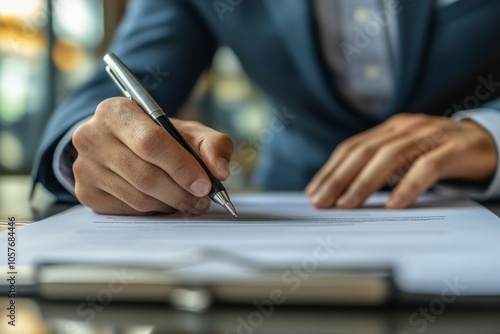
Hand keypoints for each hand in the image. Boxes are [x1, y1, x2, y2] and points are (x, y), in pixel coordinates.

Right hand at [72, 97, 232, 214]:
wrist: (122, 145)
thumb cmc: (159, 137)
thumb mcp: (188, 131)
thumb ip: (213, 145)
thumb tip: (221, 171)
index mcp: (116, 111)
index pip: (150, 143)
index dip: (181, 167)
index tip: (205, 184)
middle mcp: (92, 136)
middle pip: (145, 175)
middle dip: (181, 192)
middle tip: (202, 199)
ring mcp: (84, 167)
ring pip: (138, 197)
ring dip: (171, 205)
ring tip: (189, 201)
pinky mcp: (86, 192)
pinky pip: (129, 211)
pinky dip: (154, 211)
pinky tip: (166, 202)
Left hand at [306, 113, 496, 208]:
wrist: (485, 141)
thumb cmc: (438, 152)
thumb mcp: (404, 156)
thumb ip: (379, 167)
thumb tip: (343, 192)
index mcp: (389, 129)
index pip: (352, 147)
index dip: (330, 169)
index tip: (314, 191)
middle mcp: (405, 128)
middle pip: (364, 151)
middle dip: (339, 177)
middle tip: (322, 201)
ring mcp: (429, 135)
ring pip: (390, 156)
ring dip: (364, 182)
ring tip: (348, 204)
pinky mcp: (453, 149)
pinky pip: (427, 167)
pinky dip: (408, 185)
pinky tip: (394, 203)